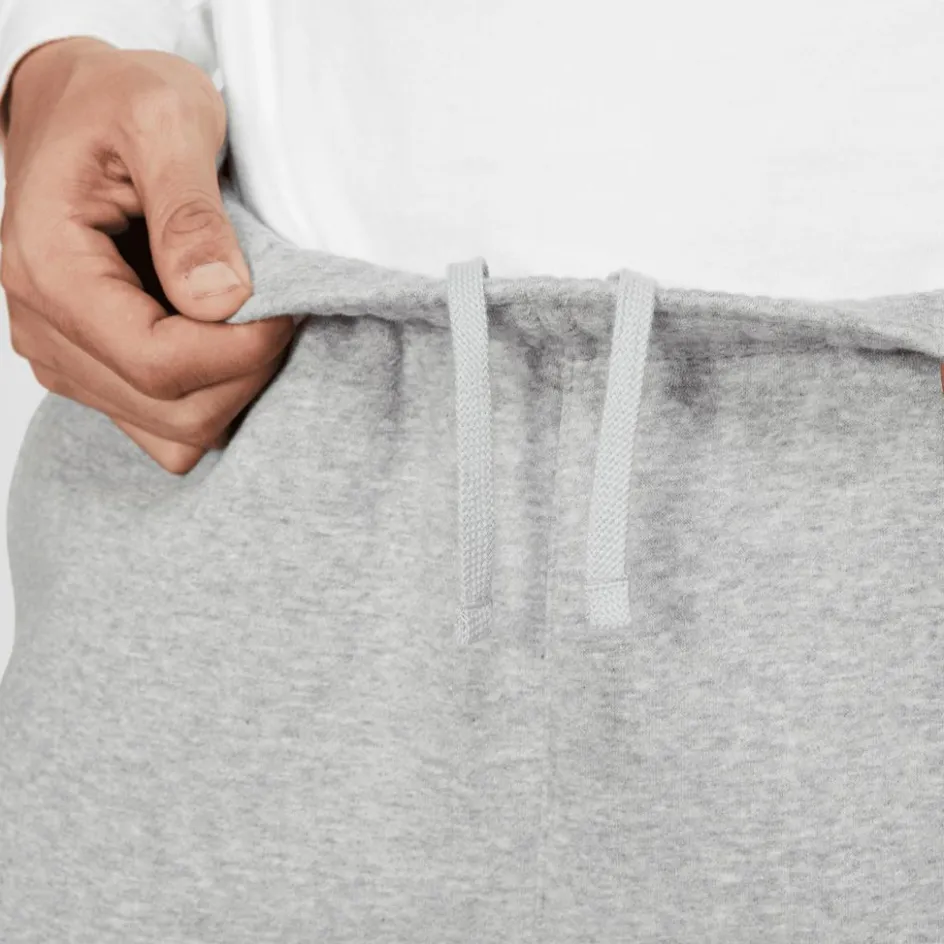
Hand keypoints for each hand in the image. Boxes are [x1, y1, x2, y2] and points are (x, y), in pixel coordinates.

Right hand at [1, 38, 294, 473]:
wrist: (77, 106)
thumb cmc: (117, 100)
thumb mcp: (164, 118)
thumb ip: (191, 212)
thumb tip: (220, 302)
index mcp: (49, 267)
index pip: (156, 362)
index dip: (241, 351)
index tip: (291, 308)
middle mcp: (45, 328)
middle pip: (173, 410)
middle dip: (247, 372)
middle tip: (285, 311)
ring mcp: (68, 359)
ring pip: (174, 432)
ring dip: (235, 390)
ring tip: (257, 321)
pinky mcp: (97, 371)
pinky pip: (166, 427)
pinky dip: (214, 399)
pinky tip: (232, 344)